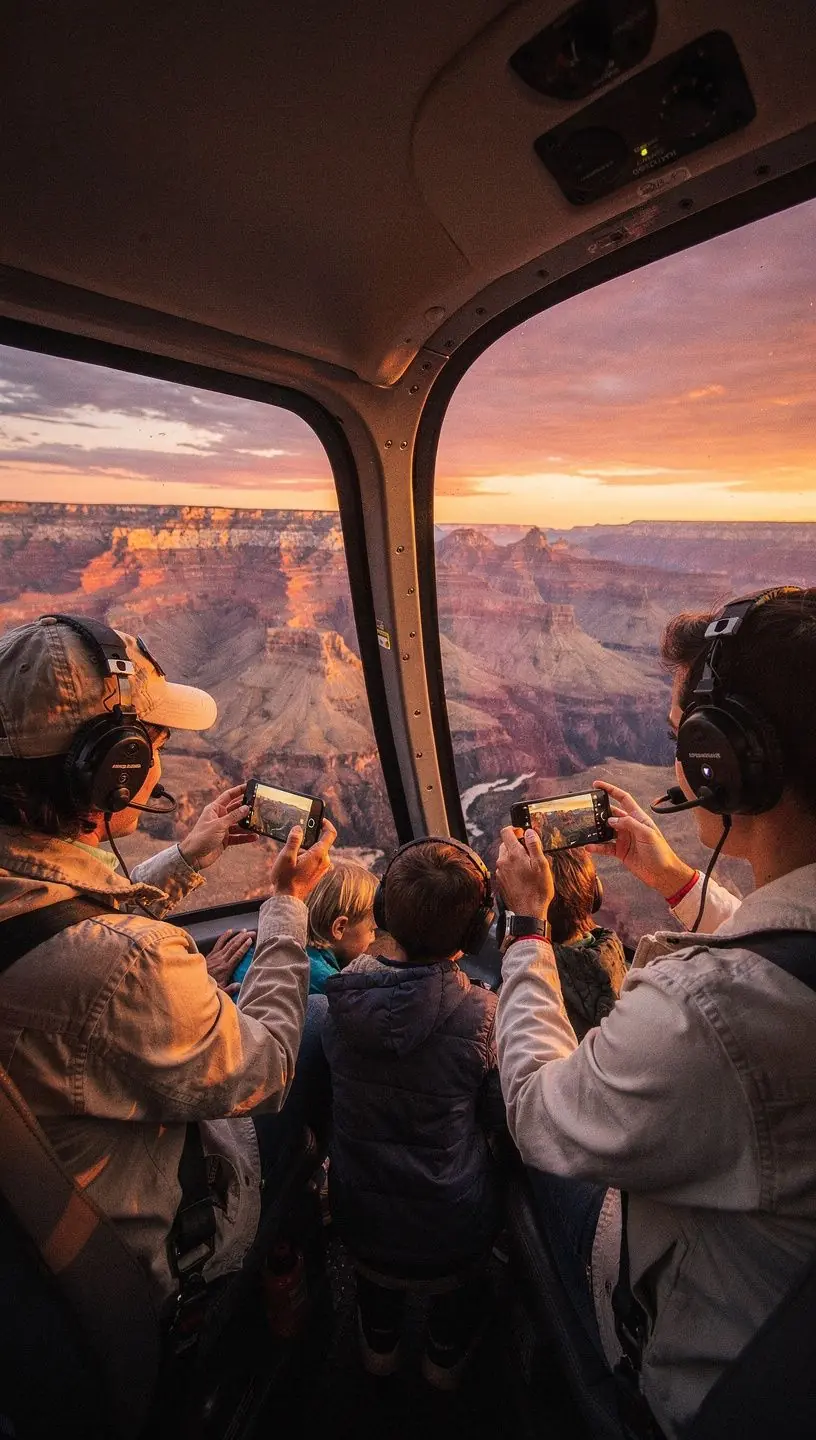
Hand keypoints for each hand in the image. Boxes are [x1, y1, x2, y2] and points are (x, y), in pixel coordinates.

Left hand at [179, 784, 257, 871]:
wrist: (193, 857)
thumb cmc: (201, 838)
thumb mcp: (219, 825)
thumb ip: (233, 817)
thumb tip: (246, 808)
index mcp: (214, 809)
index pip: (228, 796)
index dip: (239, 790)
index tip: (250, 786)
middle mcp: (219, 817)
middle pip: (236, 810)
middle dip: (247, 808)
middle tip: (260, 806)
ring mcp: (223, 828)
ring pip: (239, 824)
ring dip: (248, 825)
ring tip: (259, 823)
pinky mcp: (225, 840)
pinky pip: (238, 837)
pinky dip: (246, 837)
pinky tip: (255, 836)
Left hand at [206, 929, 254, 989]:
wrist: (195, 982)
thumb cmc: (210, 986)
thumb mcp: (221, 990)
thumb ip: (230, 989)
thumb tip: (239, 985)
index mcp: (226, 968)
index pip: (237, 955)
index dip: (244, 947)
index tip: (250, 940)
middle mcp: (221, 960)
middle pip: (234, 946)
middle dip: (243, 938)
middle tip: (251, 933)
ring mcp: (216, 955)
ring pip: (228, 943)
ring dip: (237, 936)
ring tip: (244, 930)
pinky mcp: (212, 954)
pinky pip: (219, 943)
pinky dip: (224, 936)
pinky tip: (230, 931)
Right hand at [270, 818, 336, 901]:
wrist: (288, 899)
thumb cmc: (286, 879)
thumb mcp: (286, 856)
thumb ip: (294, 840)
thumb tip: (299, 829)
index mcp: (319, 854)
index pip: (330, 834)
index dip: (326, 823)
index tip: (319, 819)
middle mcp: (325, 861)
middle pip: (321, 842)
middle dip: (307, 840)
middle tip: (294, 841)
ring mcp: (322, 868)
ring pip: (316, 852)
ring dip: (305, 850)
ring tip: (291, 857)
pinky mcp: (318, 873)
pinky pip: (315, 860)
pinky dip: (306, 857)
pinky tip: (294, 864)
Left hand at [495, 825, 553, 921]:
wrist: (528, 912)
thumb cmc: (537, 890)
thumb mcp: (541, 865)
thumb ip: (534, 846)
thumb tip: (529, 832)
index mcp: (513, 855)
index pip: (506, 832)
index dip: (514, 829)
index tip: (522, 832)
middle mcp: (503, 862)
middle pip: (505, 844)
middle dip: (516, 845)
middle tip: (530, 852)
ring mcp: (500, 872)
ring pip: (505, 857)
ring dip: (514, 857)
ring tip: (528, 866)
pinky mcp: (500, 881)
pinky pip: (505, 868)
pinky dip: (512, 867)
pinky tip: (523, 876)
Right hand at [589, 781, 695, 899]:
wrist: (662, 873)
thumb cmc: (660, 852)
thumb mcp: (646, 833)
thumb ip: (628, 824)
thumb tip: (610, 820)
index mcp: (638, 817)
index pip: (623, 798)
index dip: (610, 790)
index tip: (597, 785)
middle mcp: (629, 826)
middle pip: (611, 814)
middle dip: (599, 811)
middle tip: (586, 810)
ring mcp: (624, 838)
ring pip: (606, 830)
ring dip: (596, 830)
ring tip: (585, 829)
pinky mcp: (620, 851)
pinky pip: (605, 846)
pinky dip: (596, 847)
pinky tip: (589, 847)